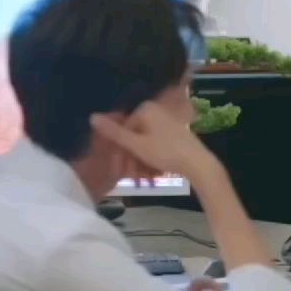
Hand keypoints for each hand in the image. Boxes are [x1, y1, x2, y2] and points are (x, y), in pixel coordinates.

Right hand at [90, 102, 210, 175]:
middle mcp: (156, 112)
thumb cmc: (165, 152)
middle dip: (131, 161)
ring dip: (141, 164)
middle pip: (135, 139)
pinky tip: (155, 176)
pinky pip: (158, 148)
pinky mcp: (176, 135)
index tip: (119, 172)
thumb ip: (114, 133)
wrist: (199, 164)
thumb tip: (92, 116)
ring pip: (146, 146)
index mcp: (145, 110)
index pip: (123, 131)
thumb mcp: (137, 145)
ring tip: (144, 180)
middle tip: (132, 179)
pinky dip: (153, 161)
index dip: (119, 153)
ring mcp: (167, 123)